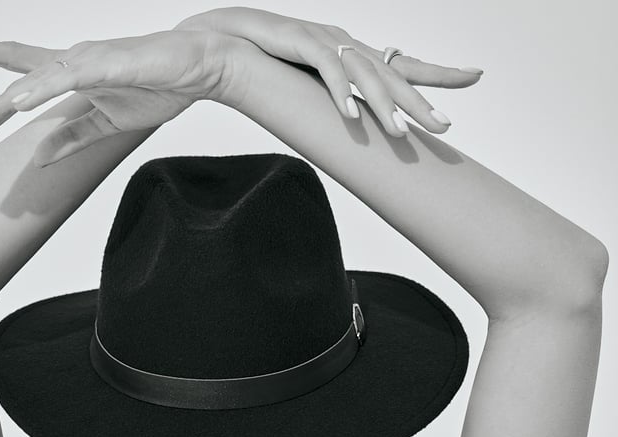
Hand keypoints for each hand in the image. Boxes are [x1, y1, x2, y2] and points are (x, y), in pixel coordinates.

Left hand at [0, 30, 228, 164]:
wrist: (199, 65)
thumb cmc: (159, 86)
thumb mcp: (108, 123)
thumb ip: (73, 137)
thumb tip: (38, 157)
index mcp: (71, 74)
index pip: (18, 70)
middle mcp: (72, 61)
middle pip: (17, 81)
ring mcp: (87, 60)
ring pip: (35, 79)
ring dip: (6, 104)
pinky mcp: (106, 63)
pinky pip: (67, 77)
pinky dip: (41, 88)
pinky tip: (21, 101)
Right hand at [174, 8, 482, 137]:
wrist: (224, 42)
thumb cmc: (267, 67)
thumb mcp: (310, 89)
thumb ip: (336, 102)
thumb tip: (359, 129)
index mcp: (352, 57)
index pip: (402, 65)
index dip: (437, 72)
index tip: (474, 77)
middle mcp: (345, 45)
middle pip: (391, 74)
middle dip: (420, 100)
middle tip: (445, 126)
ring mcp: (324, 40)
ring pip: (363, 72)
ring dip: (384, 104)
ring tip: (401, 134)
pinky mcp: (300, 40)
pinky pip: (325, 68)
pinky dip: (340, 92)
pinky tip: (352, 116)